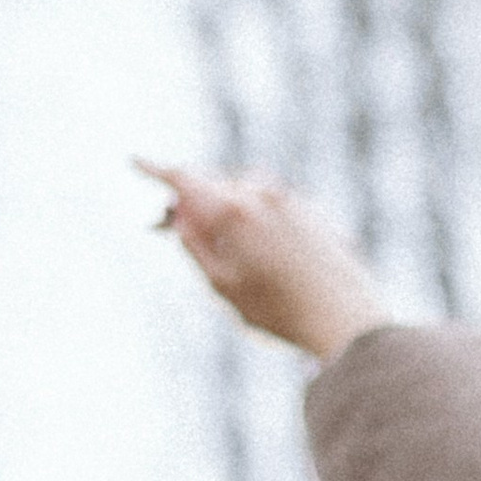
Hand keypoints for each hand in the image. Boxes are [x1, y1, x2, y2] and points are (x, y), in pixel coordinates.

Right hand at [135, 161, 388, 361]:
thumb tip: (178, 217)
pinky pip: (272, 203)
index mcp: (233, 211)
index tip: (136, 162)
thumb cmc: (278, 311)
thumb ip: (194, 246)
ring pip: (245, 191)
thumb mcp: (222, 285)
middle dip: (192, 198)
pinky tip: (264, 252)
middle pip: (215, 183)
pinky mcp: (313, 212)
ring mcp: (291, 201)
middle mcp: (262, 195)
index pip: (185, 179)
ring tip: (225, 244)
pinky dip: (256, 216)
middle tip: (176, 225)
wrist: (344, 318)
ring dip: (227, 205)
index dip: (156, 170)